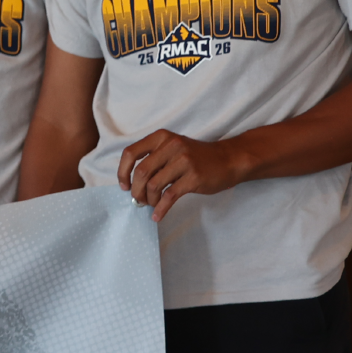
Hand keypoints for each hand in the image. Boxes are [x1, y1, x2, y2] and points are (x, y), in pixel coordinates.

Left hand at [118, 129, 245, 220]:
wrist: (229, 159)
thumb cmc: (196, 157)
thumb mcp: (172, 148)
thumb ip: (153, 159)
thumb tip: (132, 183)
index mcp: (161, 137)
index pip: (130, 153)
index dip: (123, 172)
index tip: (124, 186)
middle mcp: (171, 146)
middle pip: (141, 172)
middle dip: (136, 190)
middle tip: (138, 200)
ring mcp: (183, 161)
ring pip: (153, 185)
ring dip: (148, 199)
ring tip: (150, 205)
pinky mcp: (193, 177)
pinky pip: (169, 196)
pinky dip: (160, 208)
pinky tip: (157, 215)